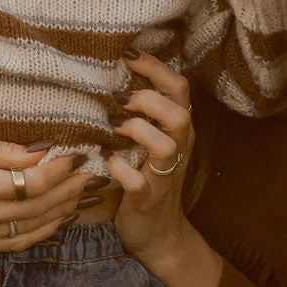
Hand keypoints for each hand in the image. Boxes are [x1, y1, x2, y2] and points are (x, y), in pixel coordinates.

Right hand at [0, 131, 93, 253]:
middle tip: (91, 175)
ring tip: (83, 194)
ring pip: (33, 228)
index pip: (33, 183)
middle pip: (39, 206)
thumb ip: (6, 151)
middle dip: (70, 189)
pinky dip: (43, 232)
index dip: (61, 171)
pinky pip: (17, 243)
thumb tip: (44, 152)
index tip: (77, 157)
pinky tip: (61, 218)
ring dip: (63, 211)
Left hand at [109, 52, 224, 286]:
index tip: (127, 54)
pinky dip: (118, 168)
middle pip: (180, 113)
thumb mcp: (147, 139)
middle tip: (119, 99)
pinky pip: (137, 181)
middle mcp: (179, 148)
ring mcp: (165, 175)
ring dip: (136, 131)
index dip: (155, 67)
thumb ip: (140, 110)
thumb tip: (109, 72)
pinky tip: (105, 160)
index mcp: (178, 129)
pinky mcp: (148, 198)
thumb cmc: (145, 176)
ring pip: (166, 145)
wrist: (157, 232)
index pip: (180, 87)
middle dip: (148, 100)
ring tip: (114, 127)